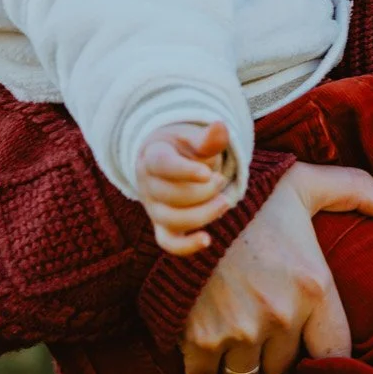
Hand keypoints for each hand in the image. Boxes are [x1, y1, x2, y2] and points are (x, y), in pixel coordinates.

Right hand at [137, 121, 235, 256]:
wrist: (172, 160)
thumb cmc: (185, 147)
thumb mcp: (194, 137)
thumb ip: (208, 138)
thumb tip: (220, 127)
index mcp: (152, 157)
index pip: (162, 165)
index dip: (185, 171)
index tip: (207, 173)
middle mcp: (147, 185)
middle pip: (170, 196)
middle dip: (203, 190)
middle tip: (220, 179)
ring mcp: (153, 208)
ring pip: (172, 220)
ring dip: (204, 213)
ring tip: (225, 200)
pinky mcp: (162, 226)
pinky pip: (169, 243)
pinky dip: (186, 246)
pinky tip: (207, 240)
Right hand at [180, 161, 372, 373]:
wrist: (183, 195)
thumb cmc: (253, 194)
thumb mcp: (308, 184)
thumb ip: (360, 191)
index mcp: (314, 286)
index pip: (336, 353)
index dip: (326, 354)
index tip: (314, 348)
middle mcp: (280, 316)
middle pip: (289, 371)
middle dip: (282, 361)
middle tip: (272, 345)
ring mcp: (238, 331)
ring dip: (247, 372)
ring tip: (243, 353)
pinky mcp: (198, 339)